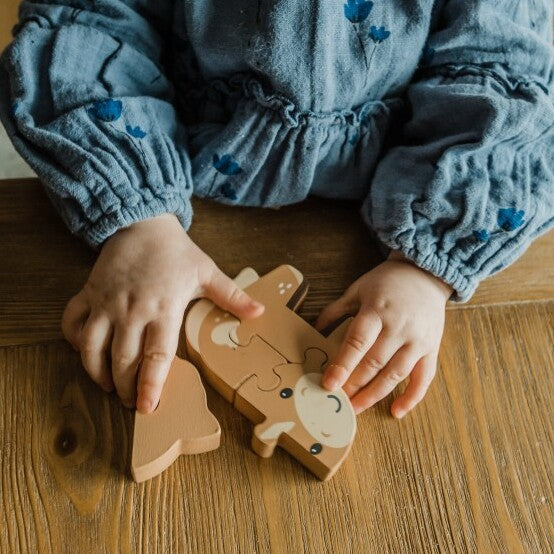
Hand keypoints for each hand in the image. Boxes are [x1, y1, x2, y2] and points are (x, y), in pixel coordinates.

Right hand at [61, 213, 263, 413]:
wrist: (143, 223)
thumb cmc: (177, 252)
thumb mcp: (208, 272)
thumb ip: (232, 296)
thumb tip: (260, 313)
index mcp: (164, 308)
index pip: (157, 355)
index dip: (152, 385)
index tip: (149, 407)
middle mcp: (132, 310)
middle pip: (123, 360)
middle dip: (125, 388)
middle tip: (131, 403)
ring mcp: (106, 302)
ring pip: (92, 347)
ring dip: (96, 372)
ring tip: (107, 387)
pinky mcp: (89, 293)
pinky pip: (72, 322)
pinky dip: (72, 341)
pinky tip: (85, 353)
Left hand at [315, 251, 452, 417]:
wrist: (425, 273)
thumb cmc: (386, 282)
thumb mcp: (357, 289)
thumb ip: (335, 310)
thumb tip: (314, 328)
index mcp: (376, 311)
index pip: (357, 342)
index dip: (343, 365)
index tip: (329, 384)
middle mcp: (398, 328)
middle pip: (374, 362)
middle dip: (354, 385)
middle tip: (337, 402)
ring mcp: (417, 340)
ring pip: (395, 374)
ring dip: (374, 395)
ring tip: (356, 409)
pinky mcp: (432, 349)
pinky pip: (424, 378)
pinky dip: (412, 397)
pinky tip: (396, 412)